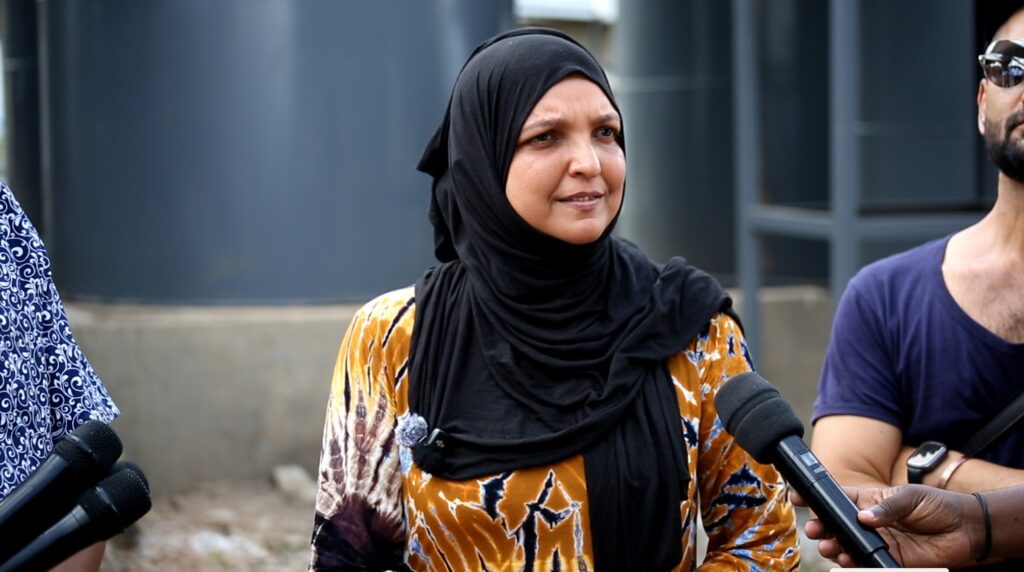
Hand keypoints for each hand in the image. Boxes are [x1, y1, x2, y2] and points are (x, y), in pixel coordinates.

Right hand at [792, 485, 978, 567]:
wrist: (966, 530)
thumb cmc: (938, 505)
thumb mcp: (910, 497)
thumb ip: (886, 507)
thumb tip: (864, 518)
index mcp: (870, 499)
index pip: (838, 498)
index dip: (818, 497)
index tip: (798, 496)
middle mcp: (869, 521)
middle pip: (836, 525)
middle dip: (820, 527)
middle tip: (813, 529)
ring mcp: (877, 541)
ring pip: (846, 545)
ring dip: (832, 546)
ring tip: (828, 547)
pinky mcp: (889, 559)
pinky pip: (864, 562)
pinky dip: (852, 563)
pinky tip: (845, 560)